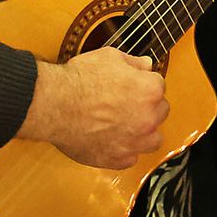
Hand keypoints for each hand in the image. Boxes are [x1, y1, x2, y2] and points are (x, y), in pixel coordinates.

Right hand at [18, 47, 168, 169]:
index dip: (144, 84)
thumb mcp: (109, 57)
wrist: (55, 104)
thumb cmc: (80, 79)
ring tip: (126, 125)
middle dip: (148, 107)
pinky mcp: (117, 160)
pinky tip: (111, 141)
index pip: (159, 86)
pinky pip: (131, 158)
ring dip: (144, 132)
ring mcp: (134, 142)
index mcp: (150, 91)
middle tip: (127, 104)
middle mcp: (148, 118)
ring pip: (153, 139)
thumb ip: (133, 62)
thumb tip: (146, 65)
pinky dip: (124, 151)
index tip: (132, 86)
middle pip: (160, 112)